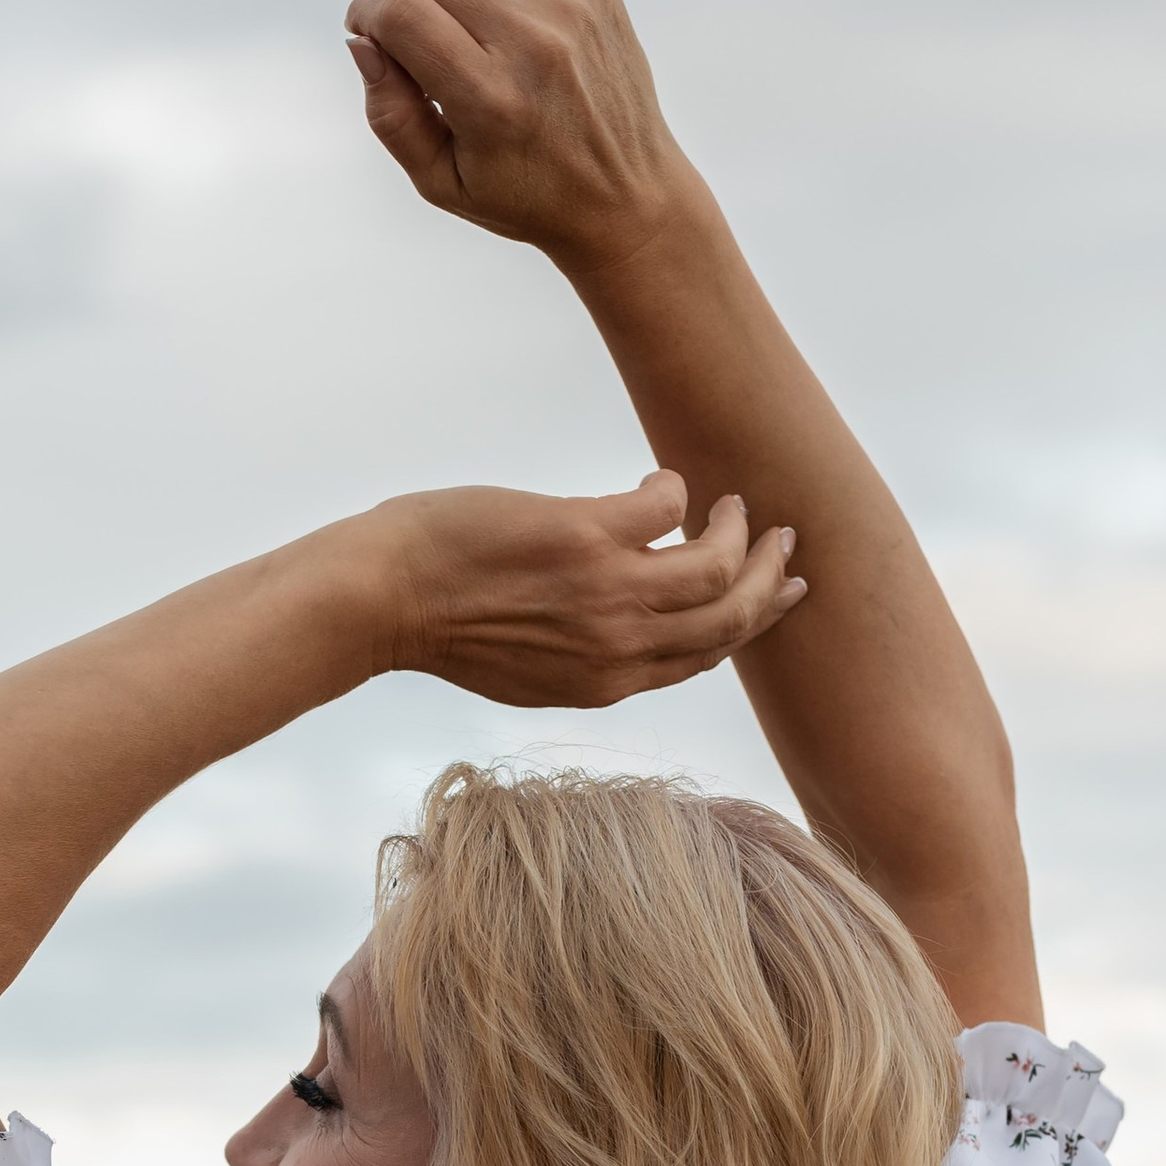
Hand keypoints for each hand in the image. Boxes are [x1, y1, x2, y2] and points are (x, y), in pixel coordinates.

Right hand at [343, 0, 696, 273]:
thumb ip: (389, 114)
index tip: (365, 33)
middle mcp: (532, 43)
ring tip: (481, 54)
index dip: (368, 14)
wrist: (628, 197)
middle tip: (417, 44)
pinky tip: (520, 44)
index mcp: (490, 99)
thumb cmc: (525, 196)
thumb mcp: (441, 182)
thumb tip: (361, 41)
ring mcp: (569, 7)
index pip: (402, 13)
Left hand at [361, 469, 801, 709]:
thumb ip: (586, 658)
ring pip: (717, 567)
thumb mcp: (529, 669)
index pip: (705, 659)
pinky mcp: (587, 537)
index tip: (778, 593)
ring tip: (732, 505)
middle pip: (731, 619)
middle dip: (768, 578)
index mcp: (606, 685)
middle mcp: (619, 649)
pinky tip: (655, 480)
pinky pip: (665, 506)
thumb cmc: (443, 627)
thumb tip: (629, 631)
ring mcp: (608, 594)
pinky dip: (672, 489)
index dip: (752, 626)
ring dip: (736, 530)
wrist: (385, 599)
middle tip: (779, 540)